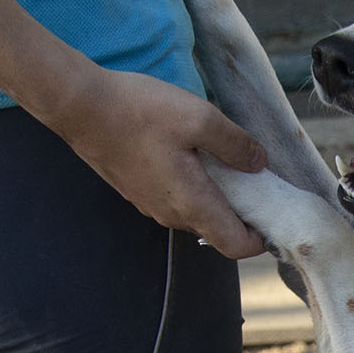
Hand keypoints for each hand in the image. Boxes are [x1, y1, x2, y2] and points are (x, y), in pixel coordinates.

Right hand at [31, 62, 270, 258]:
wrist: (79, 106)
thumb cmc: (139, 111)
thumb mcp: (200, 118)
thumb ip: (236, 144)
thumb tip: (260, 163)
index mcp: (192, 204)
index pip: (236, 246)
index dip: (261, 238)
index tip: (273, 214)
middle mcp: (171, 215)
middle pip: (218, 231)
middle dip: (242, 214)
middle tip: (257, 181)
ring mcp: (151, 205)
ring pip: (197, 214)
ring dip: (217, 198)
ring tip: (227, 164)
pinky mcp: (138, 190)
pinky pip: (176, 200)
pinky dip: (195, 188)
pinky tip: (195, 156)